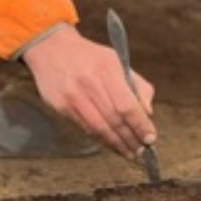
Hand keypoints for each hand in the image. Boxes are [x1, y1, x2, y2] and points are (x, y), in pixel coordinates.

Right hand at [21, 25, 156, 159]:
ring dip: (116, 144)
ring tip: (128, 153)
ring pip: (99, 127)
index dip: (140, 125)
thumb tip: (147, 112)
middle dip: (130, 139)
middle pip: (114, 120)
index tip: (150, 138)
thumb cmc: (89, 56)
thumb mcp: (116, 60)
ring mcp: (73, 97)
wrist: (50, 47)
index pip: (127, 105)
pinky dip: (100, 138)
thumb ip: (136, 84)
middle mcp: (89, 84)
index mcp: (107, 70)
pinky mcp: (61, 106)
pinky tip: (111, 144)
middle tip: (142, 151)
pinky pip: (85, 127)